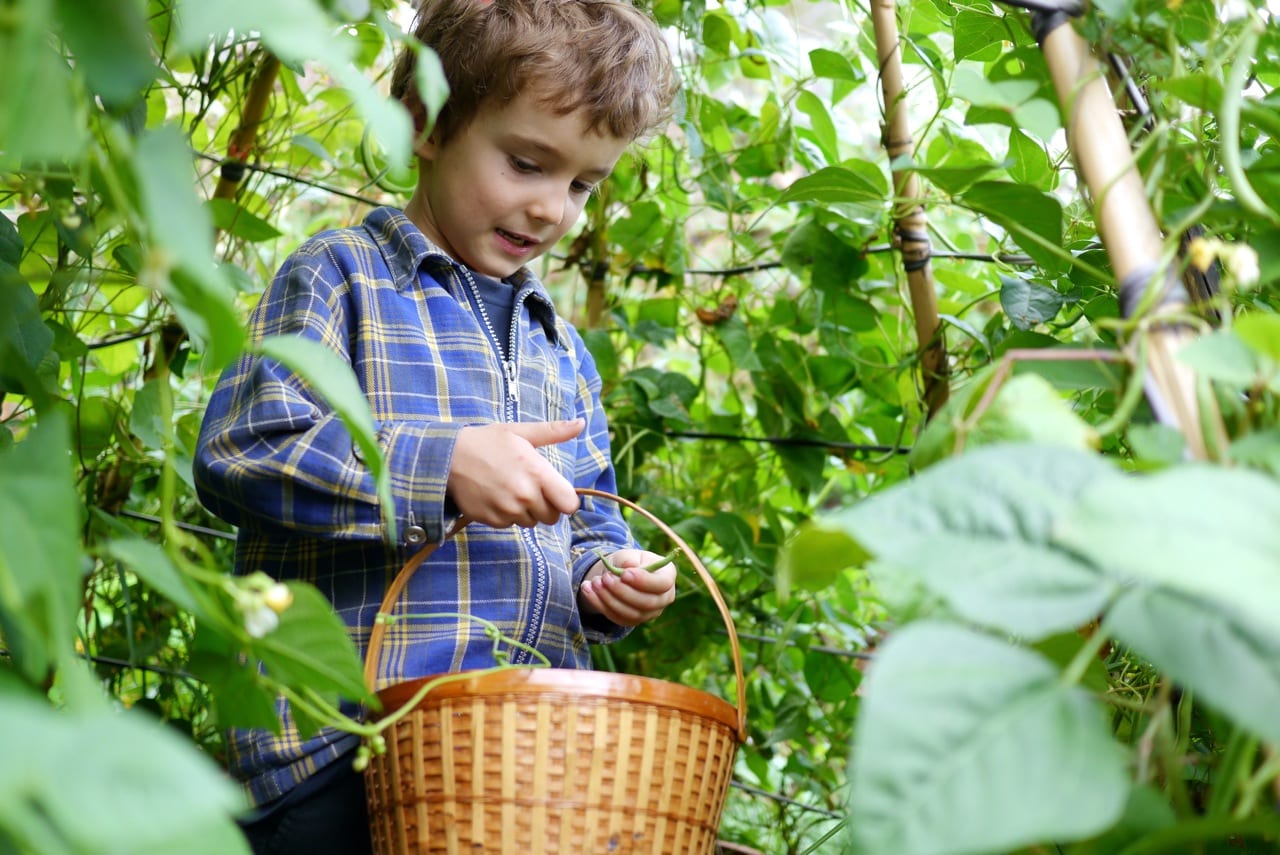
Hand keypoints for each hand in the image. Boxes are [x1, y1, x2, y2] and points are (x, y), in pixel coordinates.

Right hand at [448, 420, 582, 527]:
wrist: (449, 457)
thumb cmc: (488, 441)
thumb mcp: (521, 432)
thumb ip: (554, 432)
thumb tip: (581, 423)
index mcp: (537, 473)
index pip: (569, 504)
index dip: (565, 499)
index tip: (556, 491)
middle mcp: (525, 495)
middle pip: (551, 517)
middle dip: (546, 505)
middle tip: (529, 487)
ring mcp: (507, 510)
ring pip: (531, 522)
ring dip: (525, 511)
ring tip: (509, 489)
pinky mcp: (492, 520)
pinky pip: (510, 524)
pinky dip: (506, 515)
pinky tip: (496, 496)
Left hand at [578, 549, 676, 626]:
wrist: (618, 574)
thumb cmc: (628, 561)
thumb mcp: (628, 554)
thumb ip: (629, 558)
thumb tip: (628, 566)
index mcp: (667, 576)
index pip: (662, 583)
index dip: (644, 581)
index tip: (624, 574)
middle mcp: (664, 597)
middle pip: (647, 602)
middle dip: (622, 592)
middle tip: (604, 578)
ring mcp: (650, 612)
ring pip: (632, 614)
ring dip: (610, 599)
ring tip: (594, 583)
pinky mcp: (634, 621)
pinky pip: (618, 618)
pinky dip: (601, 605)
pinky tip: (588, 591)